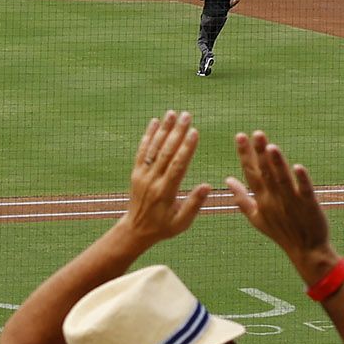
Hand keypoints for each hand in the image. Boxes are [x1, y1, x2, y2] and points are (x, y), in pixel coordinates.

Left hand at [120, 111, 216, 246]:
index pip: (177, 166)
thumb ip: (194, 204)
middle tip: (186, 116)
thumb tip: (208, 186)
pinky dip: (148, 136)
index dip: (186, 148)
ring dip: (163, 129)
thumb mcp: (182, 223)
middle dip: (177, 132)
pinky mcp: (136, 172)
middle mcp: (152, 180)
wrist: (135, 230)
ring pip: (153, 148)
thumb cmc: (163, 227)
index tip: (194, 132)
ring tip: (172, 113)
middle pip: (166, 152)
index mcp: (165, 192)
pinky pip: (142, 151)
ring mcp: (142, 175)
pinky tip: (154, 122)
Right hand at [230, 131, 331, 261]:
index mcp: (261, 199)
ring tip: (271, 146)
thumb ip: (241, 198)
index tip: (240, 136)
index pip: (251, 173)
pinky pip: (305, 191)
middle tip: (256, 133)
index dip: (246, 155)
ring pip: (282, 180)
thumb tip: (227, 179)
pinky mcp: (309, 206)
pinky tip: (298, 167)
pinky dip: (302, 180)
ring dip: (277, 163)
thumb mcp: (256, 217)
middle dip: (260, 153)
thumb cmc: (280, 232)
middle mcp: (274, 199)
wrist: (305, 250)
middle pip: (265, 173)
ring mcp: (291, 202)